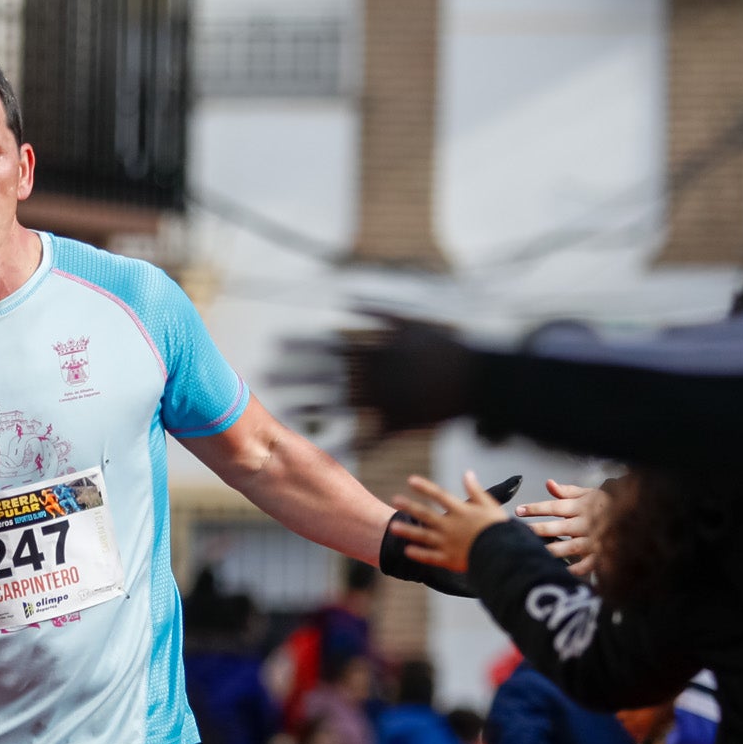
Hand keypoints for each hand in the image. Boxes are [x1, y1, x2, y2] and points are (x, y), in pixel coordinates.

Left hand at [274, 314, 480, 437]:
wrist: (479, 380)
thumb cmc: (445, 348)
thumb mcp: (412, 323)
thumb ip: (377, 311)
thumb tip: (348, 298)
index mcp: (377, 350)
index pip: (329, 346)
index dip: (301, 346)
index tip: (274, 345)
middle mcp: (377, 375)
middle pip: (326, 375)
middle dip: (295, 375)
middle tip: (264, 376)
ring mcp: (386, 401)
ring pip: (340, 406)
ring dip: (312, 408)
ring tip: (286, 408)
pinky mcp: (398, 424)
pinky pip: (367, 437)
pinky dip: (346, 441)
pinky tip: (324, 445)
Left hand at [389, 471, 515, 576]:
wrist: (503, 554)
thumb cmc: (499, 528)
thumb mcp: (489, 505)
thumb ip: (476, 490)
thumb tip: (467, 473)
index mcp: (461, 511)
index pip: (439, 495)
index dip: (425, 487)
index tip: (410, 480)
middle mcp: (450, 526)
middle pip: (425, 514)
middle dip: (409, 506)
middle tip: (395, 499)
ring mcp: (447, 543)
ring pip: (423, 536)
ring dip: (407, 531)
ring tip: (392, 527)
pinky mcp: (449, 559)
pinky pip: (430, 557)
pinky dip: (418, 554)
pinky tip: (407, 550)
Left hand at [521, 479, 609, 579]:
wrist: (631, 513)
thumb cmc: (603, 503)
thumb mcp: (586, 493)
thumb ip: (566, 491)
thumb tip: (549, 483)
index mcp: (580, 507)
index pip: (554, 507)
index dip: (536, 508)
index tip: (519, 511)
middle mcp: (585, 524)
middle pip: (559, 528)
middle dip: (539, 530)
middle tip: (521, 532)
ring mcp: (592, 540)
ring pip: (569, 547)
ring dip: (552, 551)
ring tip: (535, 552)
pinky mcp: (599, 554)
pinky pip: (586, 565)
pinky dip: (574, 570)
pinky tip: (560, 572)